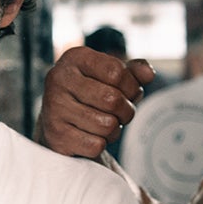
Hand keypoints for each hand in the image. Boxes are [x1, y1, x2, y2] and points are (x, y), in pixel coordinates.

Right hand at [37, 46, 157, 158]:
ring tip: (105, 124)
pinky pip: (95, 145)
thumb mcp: (112, 77)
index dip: (132, 87)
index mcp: (75, 58)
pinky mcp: (55, 135)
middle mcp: (58, 79)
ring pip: (106, 125)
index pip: (117, 72)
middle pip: (113, 100)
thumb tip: (148, 74)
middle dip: (126, 111)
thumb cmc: (92, 94)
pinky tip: (92, 136)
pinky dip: (100, 144)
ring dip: (114, 130)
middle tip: (121, 113)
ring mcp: (54, 107)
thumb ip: (134, 72)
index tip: (129, 93)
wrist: (60, 121)